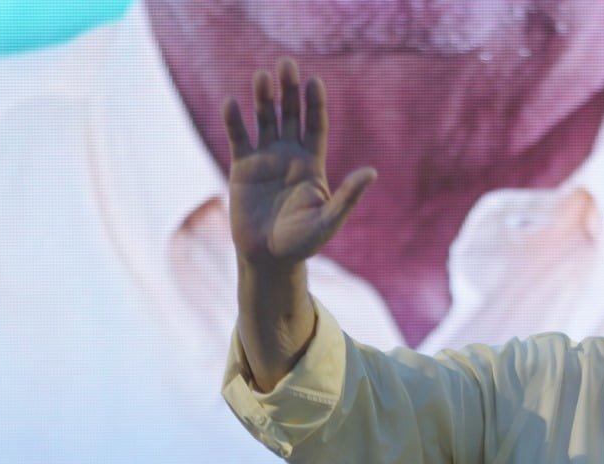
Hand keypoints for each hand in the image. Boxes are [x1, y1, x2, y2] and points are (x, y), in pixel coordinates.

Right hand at [223, 58, 375, 269]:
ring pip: (265, 120)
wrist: (269, 258)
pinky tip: (231, 103)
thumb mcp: (329, 220)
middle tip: (287, 64)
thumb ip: (347, 196)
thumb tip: (371, 173)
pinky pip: (238, 138)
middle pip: (290, 115)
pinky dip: (235, 121)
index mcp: (312, 163)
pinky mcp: (242, 168)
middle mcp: (289, 155)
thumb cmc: (302, 243)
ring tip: (262, 76)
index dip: (315, 104)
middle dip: (289, 91)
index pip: (315, 125)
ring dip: (263, 98)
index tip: (314, 82)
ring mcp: (265, 159)